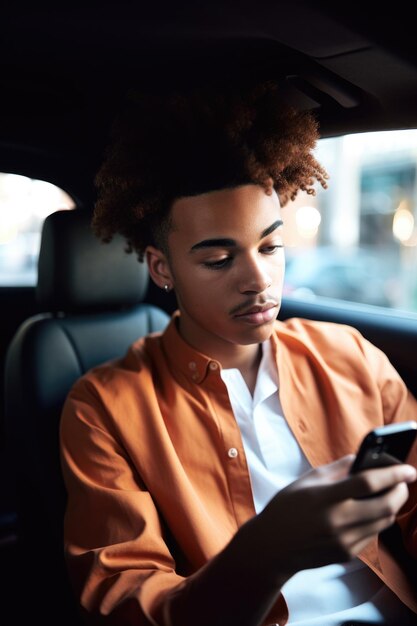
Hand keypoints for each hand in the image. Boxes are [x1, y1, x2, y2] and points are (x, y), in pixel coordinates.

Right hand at [256, 455, 416, 578]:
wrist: (272, 546)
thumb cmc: (287, 507)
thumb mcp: (307, 480)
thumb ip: (337, 469)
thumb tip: (362, 459)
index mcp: (325, 498)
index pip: (367, 483)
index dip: (392, 474)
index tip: (408, 469)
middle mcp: (337, 521)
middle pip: (385, 506)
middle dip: (400, 491)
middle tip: (402, 481)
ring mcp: (343, 541)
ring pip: (383, 522)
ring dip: (391, 506)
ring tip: (387, 493)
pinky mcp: (346, 554)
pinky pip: (371, 534)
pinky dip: (375, 520)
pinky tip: (366, 512)